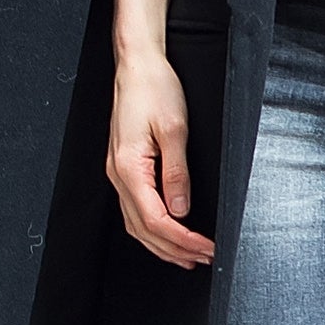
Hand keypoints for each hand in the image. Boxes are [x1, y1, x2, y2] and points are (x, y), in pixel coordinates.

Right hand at [107, 48, 214, 267]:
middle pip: (143, 229)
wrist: (137, 66)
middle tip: (205, 258)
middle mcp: (118, 175)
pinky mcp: (124, 167)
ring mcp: (118, 173)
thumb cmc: (154, 89)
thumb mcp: (175, 130)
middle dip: (175, 249)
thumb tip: (180, 210)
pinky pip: (135, 209)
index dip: (183, 240)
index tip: (207, 248)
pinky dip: (152, 228)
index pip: (155, 220)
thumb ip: (177, 173)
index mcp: (128, 168)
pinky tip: (168, 232)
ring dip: (162, 244)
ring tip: (189, 256)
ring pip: (136, 224)